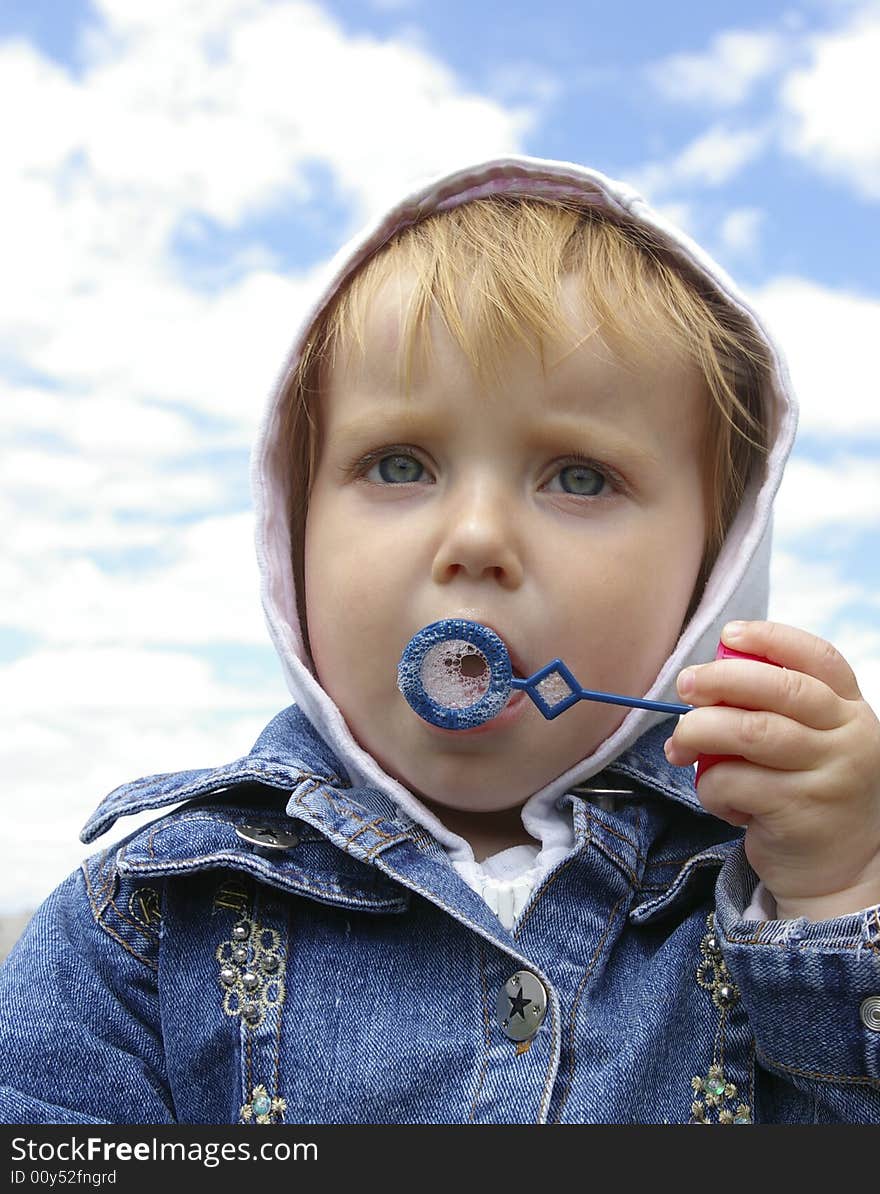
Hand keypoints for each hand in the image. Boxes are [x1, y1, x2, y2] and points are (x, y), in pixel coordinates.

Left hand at [663, 620, 879, 919]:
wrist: (843, 872)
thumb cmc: (809, 792)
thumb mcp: (812, 744)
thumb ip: (777, 709)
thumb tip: (705, 679)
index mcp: (850, 709)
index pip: (818, 658)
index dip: (771, 639)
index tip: (729, 634)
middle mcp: (849, 737)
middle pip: (779, 689)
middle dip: (721, 679)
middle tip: (685, 685)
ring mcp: (829, 776)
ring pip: (748, 732)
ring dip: (698, 732)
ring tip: (679, 747)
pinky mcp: (800, 813)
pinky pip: (733, 782)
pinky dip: (709, 786)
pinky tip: (718, 799)